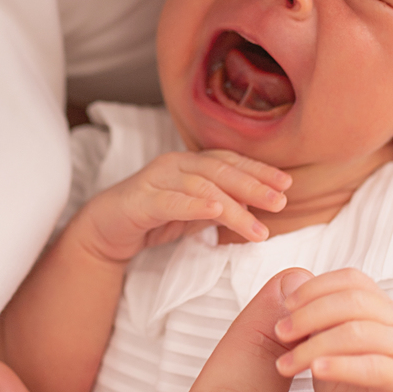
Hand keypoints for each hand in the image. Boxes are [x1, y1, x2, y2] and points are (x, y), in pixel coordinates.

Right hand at [77, 149, 290, 261]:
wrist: (105, 230)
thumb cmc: (153, 218)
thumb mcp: (195, 212)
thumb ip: (221, 206)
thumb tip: (255, 206)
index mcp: (190, 164)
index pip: (231, 161)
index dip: (259, 170)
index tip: (287, 183)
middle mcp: (175, 164)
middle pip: (221, 170)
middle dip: (255, 184)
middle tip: (282, 201)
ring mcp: (157, 179)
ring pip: (202, 187)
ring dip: (235, 206)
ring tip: (258, 227)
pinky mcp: (141, 200)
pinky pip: (172, 201)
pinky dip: (196, 205)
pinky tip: (217, 210)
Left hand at [274, 268, 392, 391]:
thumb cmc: (341, 385)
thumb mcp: (320, 342)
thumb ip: (311, 315)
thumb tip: (289, 278)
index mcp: (383, 308)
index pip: (352, 280)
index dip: (316, 288)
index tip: (286, 306)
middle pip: (354, 301)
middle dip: (310, 315)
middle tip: (280, 333)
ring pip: (359, 333)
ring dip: (314, 345)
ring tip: (286, 363)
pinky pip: (373, 367)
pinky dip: (340, 365)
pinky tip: (315, 371)